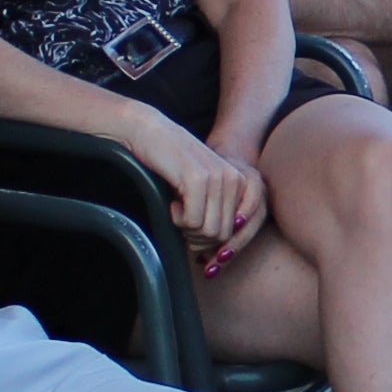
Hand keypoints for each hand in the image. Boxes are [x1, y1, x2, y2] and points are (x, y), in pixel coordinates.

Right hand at [134, 112, 269, 264]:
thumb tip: (218, 258)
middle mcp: (235, 180)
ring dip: (188, 230)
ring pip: (209, 231)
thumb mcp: (203, 190)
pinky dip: (178, 219)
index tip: (202, 256)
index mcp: (241, 184)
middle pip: (222, 236)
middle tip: (182, 224)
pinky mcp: (197, 180)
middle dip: (199, 239)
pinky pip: (192, 221)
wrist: (151, 133)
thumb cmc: (173, 166)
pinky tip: (173, 202)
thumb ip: (216, 215)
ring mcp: (217, 179)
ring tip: (178, 211)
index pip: (237, 232)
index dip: (217, 248)